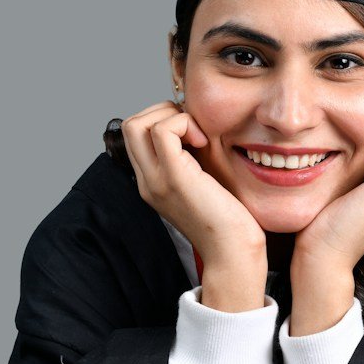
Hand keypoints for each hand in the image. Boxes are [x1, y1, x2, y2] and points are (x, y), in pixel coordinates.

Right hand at [119, 101, 266, 305]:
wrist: (233, 252)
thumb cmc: (229, 219)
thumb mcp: (204, 181)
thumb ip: (193, 158)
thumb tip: (197, 127)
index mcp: (152, 182)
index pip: (136, 135)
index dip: (162, 119)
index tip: (193, 131)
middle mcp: (147, 181)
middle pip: (130, 125)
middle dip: (163, 111)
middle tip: (194, 128)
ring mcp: (156, 180)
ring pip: (138, 123)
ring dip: (172, 116)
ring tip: (198, 135)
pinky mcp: (174, 178)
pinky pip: (163, 130)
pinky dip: (184, 124)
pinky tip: (204, 142)